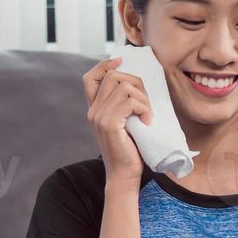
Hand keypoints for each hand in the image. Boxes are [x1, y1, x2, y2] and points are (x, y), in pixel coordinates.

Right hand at [83, 56, 152, 188]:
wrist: (124, 175)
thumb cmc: (129, 150)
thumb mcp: (124, 123)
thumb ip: (123, 106)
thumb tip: (138, 84)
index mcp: (94, 109)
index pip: (90, 77)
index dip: (105, 65)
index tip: (121, 63)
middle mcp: (93, 111)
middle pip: (113, 76)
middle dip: (136, 83)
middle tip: (146, 103)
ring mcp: (99, 117)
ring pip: (124, 87)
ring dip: (143, 98)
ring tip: (147, 114)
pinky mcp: (109, 124)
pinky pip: (130, 101)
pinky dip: (144, 108)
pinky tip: (147, 121)